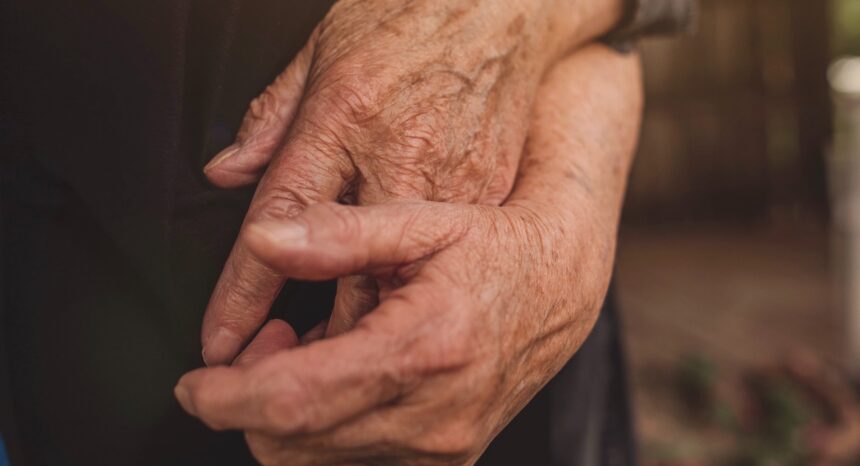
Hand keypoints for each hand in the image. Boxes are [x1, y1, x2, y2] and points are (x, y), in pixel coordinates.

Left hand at [176, 45, 641, 464]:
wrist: (557, 288)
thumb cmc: (491, 247)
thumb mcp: (422, 222)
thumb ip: (338, 232)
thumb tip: (261, 239)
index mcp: (421, 350)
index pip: (292, 401)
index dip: (224, 397)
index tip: (192, 383)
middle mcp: (433, 416)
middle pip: (292, 445)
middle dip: (250, 404)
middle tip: (267, 340)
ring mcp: (442, 448)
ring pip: (317, 463)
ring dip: (288, 418)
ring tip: (306, 350)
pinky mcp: (446, 459)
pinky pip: (354, 465)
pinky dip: (326, 431)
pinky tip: (341, 378)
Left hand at [199, 0, 623, 364]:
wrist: (506, 7)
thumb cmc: (412, 19)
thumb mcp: (323, 48)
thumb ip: (271, 117)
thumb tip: (229, 169)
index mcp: (345, 120)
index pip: (280, 227)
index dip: (244, 295)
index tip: (221, 342)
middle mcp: (401, 164)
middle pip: (344, 284)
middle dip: (301, 346)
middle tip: (265, 366)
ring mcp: (454, 189)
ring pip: (399, 295)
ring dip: (353, 340)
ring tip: (319, 358)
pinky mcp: (489, 203)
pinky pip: (443, 273)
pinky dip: (408, 310)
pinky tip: (387, 321)